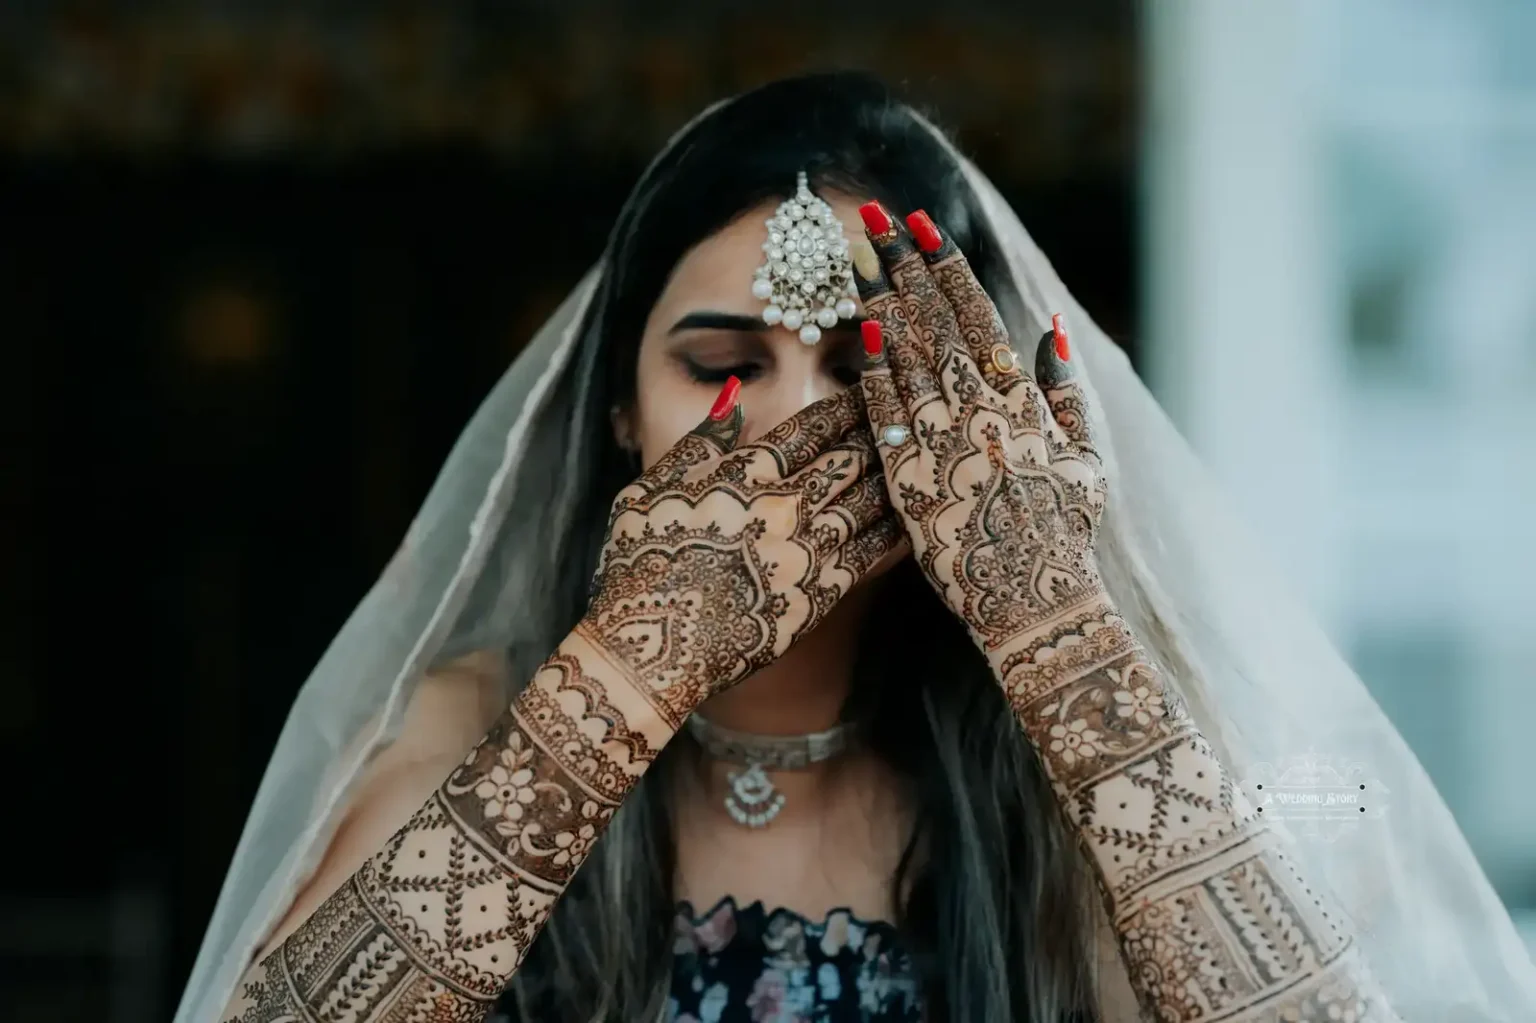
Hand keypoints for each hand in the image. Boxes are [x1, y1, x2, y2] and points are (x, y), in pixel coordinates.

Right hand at [581, 378, 899, 726]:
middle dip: (879, 433)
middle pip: (848, 458)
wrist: (653, 646)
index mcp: (743, 474)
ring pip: (868, 501)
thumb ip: (698, 442)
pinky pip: (873, 554)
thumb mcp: (648, 490)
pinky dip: (897, 531)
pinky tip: (915, 517)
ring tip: (916, 458)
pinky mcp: (821, 594)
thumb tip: (731, 397)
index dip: (841, 408)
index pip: (807, 429)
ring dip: (894, 476)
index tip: (865, 392)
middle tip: (906, 417)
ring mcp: (806, 550)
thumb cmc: (638, 568)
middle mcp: (783, 506)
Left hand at [851, 203, 1107, 663]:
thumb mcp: (1085, 458)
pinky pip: (885, 414)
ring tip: (857, 259)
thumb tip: (1049, 332)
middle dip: (903, 266)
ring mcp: (941, 443)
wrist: (1035, 602)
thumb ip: (1066, 393)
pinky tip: (855, 334)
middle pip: (933, 323)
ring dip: (880, 303)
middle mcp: (978, 412)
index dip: (946, 268)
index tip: (922, 227)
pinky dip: (871, 371)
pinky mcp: (909, 479)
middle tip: (875, 219)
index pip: (975, 316)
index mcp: (1020, 401)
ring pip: (905, 358)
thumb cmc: (1065, 533)